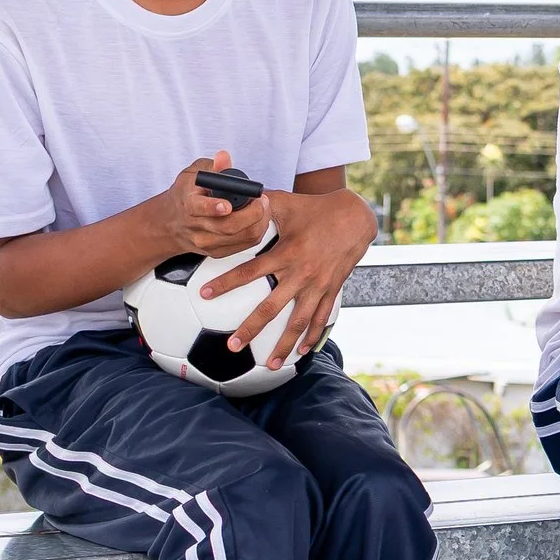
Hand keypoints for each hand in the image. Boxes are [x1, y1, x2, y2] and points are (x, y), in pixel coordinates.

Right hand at [158, 152, 272, 257]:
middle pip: (228, 227)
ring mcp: (206, 242)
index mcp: (188, 204)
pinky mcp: (216, 252)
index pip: (198, 208)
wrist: (172, 222)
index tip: (227, 204)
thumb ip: (212, 166)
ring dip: (259, 221)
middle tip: (262, 200)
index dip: (214, 207)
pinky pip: (245, 245)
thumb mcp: (194, 173)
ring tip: (263, 206)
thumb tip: (223, 158)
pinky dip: (257, 230)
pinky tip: (259, 218)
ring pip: (241, 237)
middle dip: (252, 213)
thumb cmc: (186, 194)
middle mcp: (195, 227)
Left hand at [207, 188, 378, 368]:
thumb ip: (259, 202)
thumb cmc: (316, 209)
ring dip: (284, 344)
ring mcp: (318, 285)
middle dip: (250, 329)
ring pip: (298, 321)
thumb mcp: (286, 203)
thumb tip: (233, 194)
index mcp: (285, 253)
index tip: (204, 294)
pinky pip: (321, 317)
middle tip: (232, 347)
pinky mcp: (331, 289)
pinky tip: (302, 352)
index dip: (225, 283)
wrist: (355, 218)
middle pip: (271, 307)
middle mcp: (300, 273)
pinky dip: (312, 336)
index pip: (249, 271)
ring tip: (270, 364)